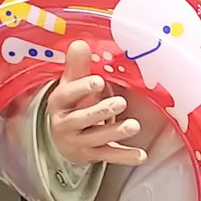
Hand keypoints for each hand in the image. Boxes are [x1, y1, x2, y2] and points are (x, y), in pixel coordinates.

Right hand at [46, 39, 147, 168]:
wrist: (60, 139)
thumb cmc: (71, 105)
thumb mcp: (71, 84)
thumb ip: (77, 65)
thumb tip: (80, 44)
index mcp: (59, 103)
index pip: (68, 95)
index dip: (82, 88)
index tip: (98, 81)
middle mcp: (65, 124)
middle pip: (81, 119)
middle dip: (101, 111)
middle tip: (121, 102)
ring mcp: (78, 142)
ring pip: (96, 138)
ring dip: (115, 132)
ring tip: (134, 125)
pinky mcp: (91, 155)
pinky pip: (108, 156)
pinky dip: (125, 156)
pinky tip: (141, 155)